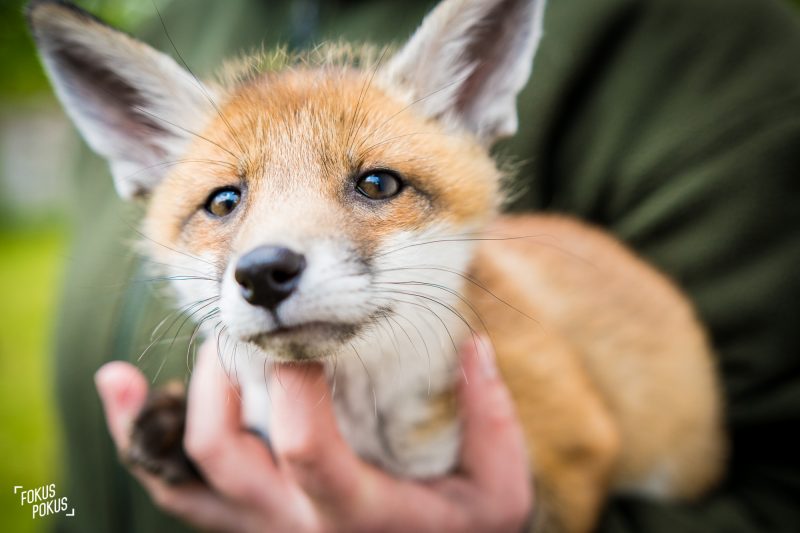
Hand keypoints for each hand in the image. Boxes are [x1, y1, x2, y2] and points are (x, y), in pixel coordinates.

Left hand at [95, 338, 532, 531]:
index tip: (310, 331)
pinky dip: (139, 443)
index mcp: (358, 515)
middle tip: (245, 329)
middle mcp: (296, 527)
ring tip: (128, 373)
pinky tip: (124, 394)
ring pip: (183, 482)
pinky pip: (180, 491)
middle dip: (223, 379)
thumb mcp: (499, 489)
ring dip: (150, 419)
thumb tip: (473, 347)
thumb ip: (491, 421)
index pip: (306, 449)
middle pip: (223, 456)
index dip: (297, 383)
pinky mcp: (249, 523)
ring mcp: (264, 529)